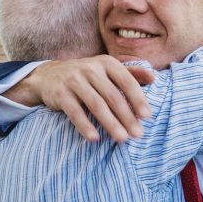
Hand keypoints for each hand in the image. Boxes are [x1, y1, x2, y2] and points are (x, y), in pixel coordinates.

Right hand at [7, 56, 153, 142]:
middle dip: (127, 116)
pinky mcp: (60, 93)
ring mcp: (74, 80)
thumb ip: (130, 73)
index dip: (138, 99)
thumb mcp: (107, 69)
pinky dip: (85, 126)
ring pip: (96, 104)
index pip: (126, 81)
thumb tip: (154, 77)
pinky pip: (74, 112)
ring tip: (121, 138)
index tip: (147, 117)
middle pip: (112, 96)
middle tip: (138, 134)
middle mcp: (90, 68)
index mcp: (106, 63)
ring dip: (110, 123)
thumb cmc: (86, 76)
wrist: (48, 75)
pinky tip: (95, 138)